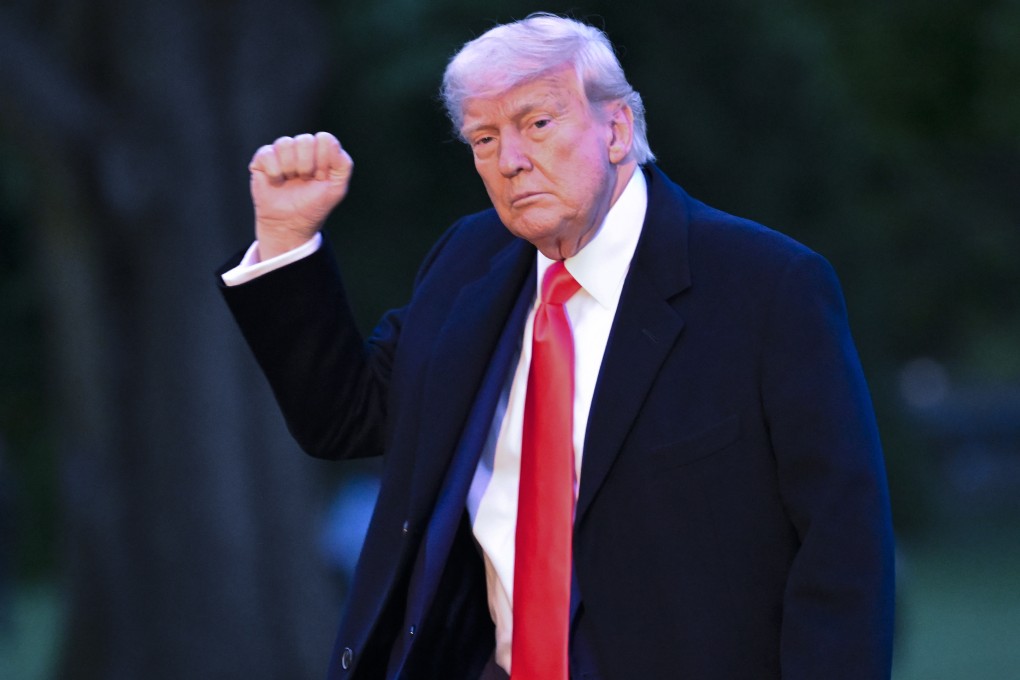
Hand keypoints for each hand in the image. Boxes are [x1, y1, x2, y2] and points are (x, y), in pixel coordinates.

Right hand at [249, 132, 352, 259]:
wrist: (290, 224)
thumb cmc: (314, 205)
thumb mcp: (337, 188)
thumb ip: (343, 164)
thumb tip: (329, 142)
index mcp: (320, 151)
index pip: (324, 139)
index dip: (324, 161)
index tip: (321, 178)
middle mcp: (300, 148)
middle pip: (305, 140)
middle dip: (307, 166)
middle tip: (305, 180)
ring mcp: (281, 152)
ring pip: (285, 143)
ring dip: (290, 168)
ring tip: (290, 181)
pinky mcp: (262, 159)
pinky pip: (267, 153)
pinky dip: (274, 172)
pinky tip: (277, 182)